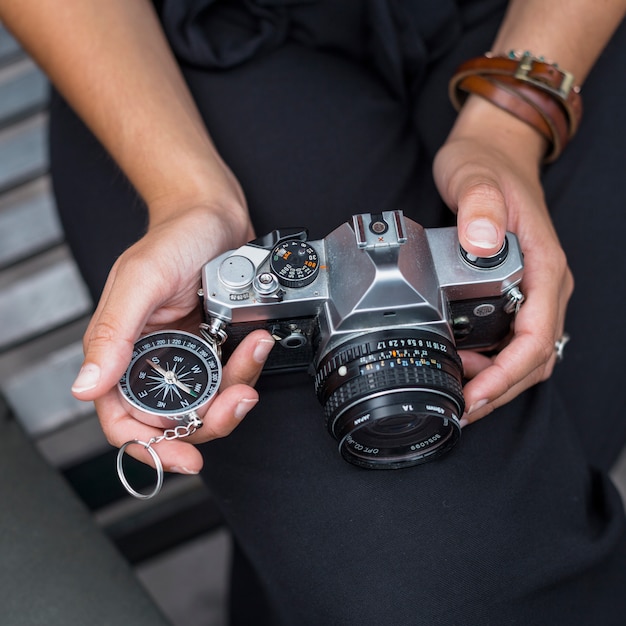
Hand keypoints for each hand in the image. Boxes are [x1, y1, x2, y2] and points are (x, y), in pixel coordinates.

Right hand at [70, 200, 272, 472]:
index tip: (184, 459)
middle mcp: (153, 359)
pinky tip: (256, 342)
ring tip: (252, 353)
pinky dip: (249, 367)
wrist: (215, 215)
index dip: (150, 447)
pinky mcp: (216, 346)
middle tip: (236, 400)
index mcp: (121, 351)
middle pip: (175, 421)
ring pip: (210, 403)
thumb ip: (113, 334)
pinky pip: (233, 375)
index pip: (123, 418)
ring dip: (236, 390)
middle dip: (209, 420)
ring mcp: (188, 356)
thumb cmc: (174, 238)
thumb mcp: (141, 280)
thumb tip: (86, 388)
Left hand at [433, 97, 573, 423]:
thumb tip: (484, 242)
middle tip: (460, 406)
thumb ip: (479, 205)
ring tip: (457, 390)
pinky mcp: (514, 290)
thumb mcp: (475, 176)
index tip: (476, 395)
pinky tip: (462, 365)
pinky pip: (512, 338)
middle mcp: (544, 283)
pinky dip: (491, 361)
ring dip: (496, 380)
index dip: (507, 374)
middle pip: (534, 356)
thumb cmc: (486, 164)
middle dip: (500, 389)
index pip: (538, 335)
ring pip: (525, 353)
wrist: (493, 152)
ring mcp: (531, 289)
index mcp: (543, 264)